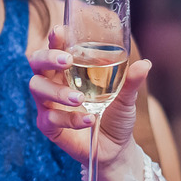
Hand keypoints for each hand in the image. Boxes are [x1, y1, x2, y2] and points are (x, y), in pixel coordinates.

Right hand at [29, 25, 151, 169]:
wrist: (116, 149)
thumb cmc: (116, 116)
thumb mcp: (127, 97)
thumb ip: (131, 81)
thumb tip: (144, 64)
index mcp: (69, 70)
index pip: (55, 48)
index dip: (55, 39)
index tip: (61, 31)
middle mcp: (54, 83)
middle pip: (36, 62)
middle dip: (47, 57)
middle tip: (67, 61)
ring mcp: (48, 104)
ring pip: (37, 88)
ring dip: (58, 91)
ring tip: (80, 98)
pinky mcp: (49, 126)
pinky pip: (50, 118)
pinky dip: (70, 118)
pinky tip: (89, 119)